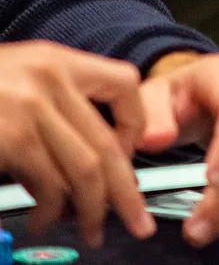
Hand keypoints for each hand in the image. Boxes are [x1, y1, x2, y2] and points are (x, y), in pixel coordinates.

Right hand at [0, 41, 153, 246]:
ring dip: (92, 209)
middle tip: (137, 219)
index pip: (123, 82)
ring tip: (89, 229)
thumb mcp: (13, 83)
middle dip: (126, 189)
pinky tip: (41, 221)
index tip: (129, 157)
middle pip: (108, 139)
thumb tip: (94, 153)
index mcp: (52, 59)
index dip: (133, 125)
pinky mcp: (11, 136)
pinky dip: (51, 211)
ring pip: (87, 168)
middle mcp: (47, 75)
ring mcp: (28, 104)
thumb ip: (50, 105)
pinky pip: (49, 184)